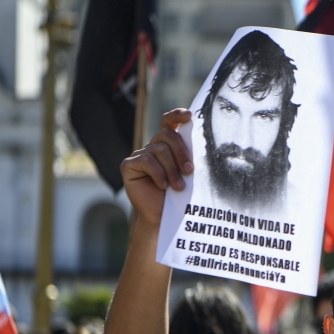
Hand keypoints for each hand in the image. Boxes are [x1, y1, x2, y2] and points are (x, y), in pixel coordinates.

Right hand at [120, 109, 193, 226]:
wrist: (164, 218)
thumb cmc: (180, 197)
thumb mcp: (188, 174)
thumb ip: (190, 157)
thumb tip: (204, 141)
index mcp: (168, 146)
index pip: (169, 123)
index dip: (176, 115)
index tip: (189, 116)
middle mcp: (152, 147)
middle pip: (167, 135)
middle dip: (181, 152)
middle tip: (190, 170)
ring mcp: (139, 156)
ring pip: (159, 150)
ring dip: (172, 169)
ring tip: (179, 187)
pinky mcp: (128, 166)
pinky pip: (146, 160)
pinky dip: (158, 173)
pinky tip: (163, 186)